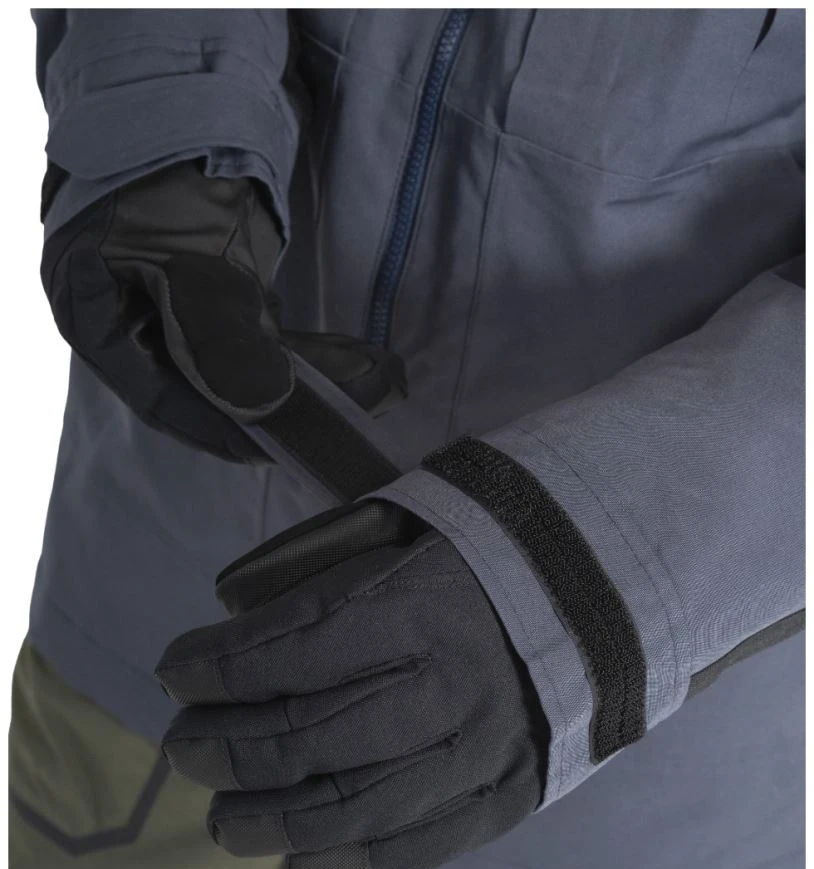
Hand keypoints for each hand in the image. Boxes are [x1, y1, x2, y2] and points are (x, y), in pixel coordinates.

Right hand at [41, 160, 404, 460]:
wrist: (188, 69)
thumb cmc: (166, 157)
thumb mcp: (191, 254)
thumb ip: (221, 337)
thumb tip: (261, 410)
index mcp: (97, 314)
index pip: (161, 400)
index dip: (222, 430)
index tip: (279, 448)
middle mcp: (130, 312)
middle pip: (203, 384)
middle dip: (273, 402)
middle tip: (334, 418)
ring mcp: (171, 292)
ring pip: (238, 357)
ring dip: (300, 373)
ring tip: (366, 382)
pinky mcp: (211, 273)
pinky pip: (257, 325)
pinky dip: (299, 342)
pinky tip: (348, 355)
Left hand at [156, 501, 549, 868]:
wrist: (600, 600)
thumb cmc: (480, 558)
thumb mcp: (403, 535)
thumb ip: (325, 575)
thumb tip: (234, 629)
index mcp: (419, 605)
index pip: (289, 648)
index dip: (216, 667)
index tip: (174, 671)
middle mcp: (448, 686)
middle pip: (306, 737)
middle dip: (223, 746)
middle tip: (181, 746)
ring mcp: (479, 752)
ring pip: (348, 808)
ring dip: (266, 820)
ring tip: (221, 818)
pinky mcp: (504, 797)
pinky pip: (413, 850)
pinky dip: (343, 863)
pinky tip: (297, 859)